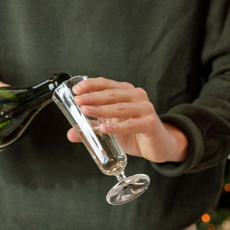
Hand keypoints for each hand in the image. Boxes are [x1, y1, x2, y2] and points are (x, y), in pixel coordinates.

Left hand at [68, 78, 188, 163]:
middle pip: (112, 94)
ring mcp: (145, 109)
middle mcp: (136, 96)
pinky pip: (131, 124)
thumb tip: (71, 133)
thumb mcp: (111, 130)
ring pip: (120, 108)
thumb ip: (93, 129)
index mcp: (126, 92)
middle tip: (78, 101)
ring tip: (86, 112)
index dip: (91, 84)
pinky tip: (105, 128)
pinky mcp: (150, 123)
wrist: (159, 146)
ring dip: (101, 109)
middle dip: (93, 97)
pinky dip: (117, 127)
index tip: (76, 90)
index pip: (106, 84)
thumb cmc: (135, 133)